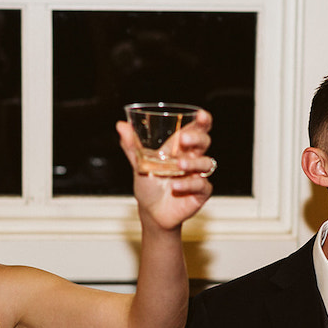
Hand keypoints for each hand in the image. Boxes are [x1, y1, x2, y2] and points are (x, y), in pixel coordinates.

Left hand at [116, 109, 214, 229]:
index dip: (202, 121)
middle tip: (184, 139)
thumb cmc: (148, 186)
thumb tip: (121, 125)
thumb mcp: (139, 164)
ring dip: (194, 163)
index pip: (196, 129)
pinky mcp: (201, 193)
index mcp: (181, 147)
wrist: (150, 213)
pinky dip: (188, 184)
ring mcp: (198, 175)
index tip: (201, 115)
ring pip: (206, 163)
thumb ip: (132, 145)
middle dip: (197, 138)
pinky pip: (201, 185)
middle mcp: (192, 159)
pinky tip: (175, 187)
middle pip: (204, 142)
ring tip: (179, 166)